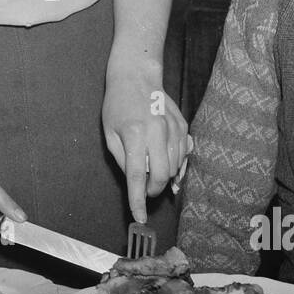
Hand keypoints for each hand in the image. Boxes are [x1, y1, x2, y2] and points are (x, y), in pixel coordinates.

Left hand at [102, 71, 189, 223]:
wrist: (137, 76)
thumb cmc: (118, 105)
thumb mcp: (110, 133)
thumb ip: (122, 159)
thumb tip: (138, 182)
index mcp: (134, 134)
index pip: (136, 175)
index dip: (138, 200)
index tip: (139, 216)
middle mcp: (156, 131)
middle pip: (161, 175)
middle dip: (153, 190)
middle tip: (145, 191)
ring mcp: (173, 128)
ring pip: (174, 167)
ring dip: (164, 177)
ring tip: (153, 171)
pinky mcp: (183, 126)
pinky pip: (184, 154)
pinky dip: (176, 164)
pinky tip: (167, 162)